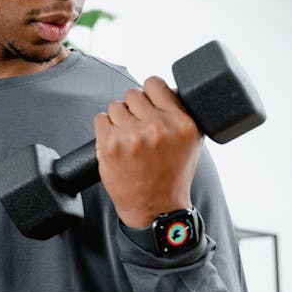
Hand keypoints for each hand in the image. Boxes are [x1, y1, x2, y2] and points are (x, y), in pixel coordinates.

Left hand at [93, 76, 203, 228]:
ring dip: (119, 119)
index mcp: (181, 123)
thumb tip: (167, 89)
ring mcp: (132, 136)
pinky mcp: (110, 145)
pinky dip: (105, 129)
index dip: (149, 92)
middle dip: (133, 109)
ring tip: (128, 139)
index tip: (147, 102)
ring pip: (115, 106)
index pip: (154, 84)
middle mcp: (157, 127)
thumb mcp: (191, 142)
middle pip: (132, 94)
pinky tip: (116, 143)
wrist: (156, 208)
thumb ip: (182, 113)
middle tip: (138, 127)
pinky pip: (100, 119)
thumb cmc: (173, 175)